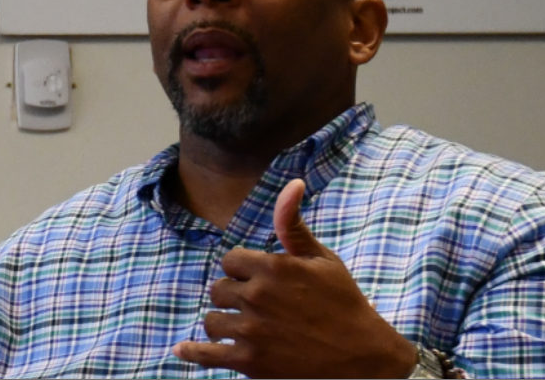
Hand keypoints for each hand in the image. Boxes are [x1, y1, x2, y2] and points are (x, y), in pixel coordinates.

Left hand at [173, 180, 414, 378]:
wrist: (362, 355)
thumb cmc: (344, 303)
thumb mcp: (322, 259)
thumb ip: (294, 225)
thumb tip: (292, 184)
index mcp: (272, 267)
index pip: (230, 261)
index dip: (242, 270)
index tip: (257, 279)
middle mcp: (257, 296)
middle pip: (219, 290)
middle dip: (233, 296)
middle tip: (256, 306)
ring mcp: (251, 331)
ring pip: (212, 321)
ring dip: (223, 324)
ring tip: (241, 328)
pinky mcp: (250, 361)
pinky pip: (207, 355)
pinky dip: (192, 353)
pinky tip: (182, 350)